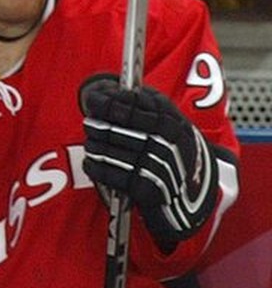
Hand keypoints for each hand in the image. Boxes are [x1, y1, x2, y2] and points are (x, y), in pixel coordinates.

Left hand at [79, 74, 219, 245]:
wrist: (197, 197)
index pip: (130, 104)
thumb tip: (114, 91)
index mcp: (171, 123)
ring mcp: (154, 166)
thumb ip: (151, 104)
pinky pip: (107, 172)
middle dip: (96, 124)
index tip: (94, 101)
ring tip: (91, 143)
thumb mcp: (175, 124)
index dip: (107, 101)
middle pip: (112, 126)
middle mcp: (164, 143)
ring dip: (93, 145)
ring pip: (106, 149)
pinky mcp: (145, 188)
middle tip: (89, 124)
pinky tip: (91, 162)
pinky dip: (93, 166)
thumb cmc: (178, 153)